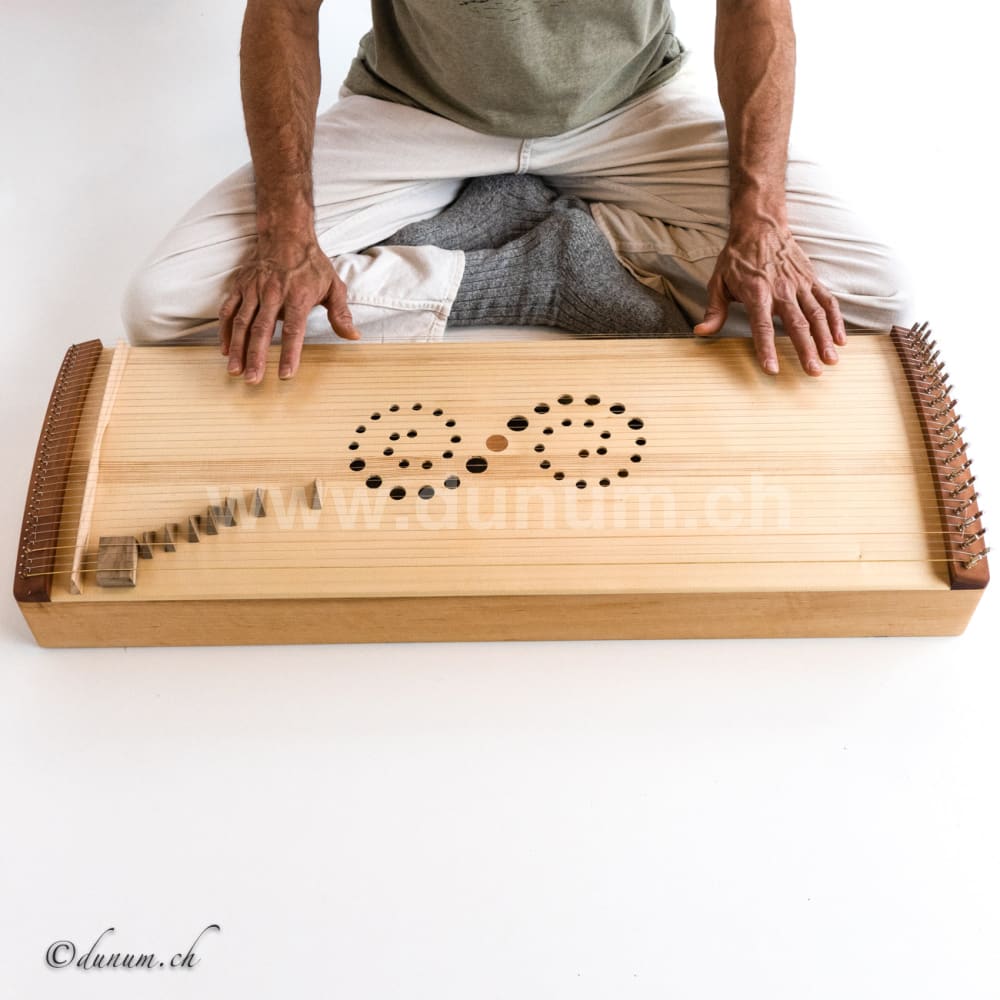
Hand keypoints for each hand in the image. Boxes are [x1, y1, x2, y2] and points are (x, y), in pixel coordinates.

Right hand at [219, 237, 359, 383]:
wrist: (286, 233)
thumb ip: (341, 313)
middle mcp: (273, 293)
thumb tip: (353, 335)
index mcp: (297, 296)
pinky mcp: (240, 286)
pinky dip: (225, 330)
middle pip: (261, 330)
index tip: (285, 374)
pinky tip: (224, 349)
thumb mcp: (334, 285)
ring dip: (237, 348)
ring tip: (235, 370)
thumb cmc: (311, 263)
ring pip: (242, 323)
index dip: (289, 353)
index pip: (293, 330)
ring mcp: (253, 289)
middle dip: (256, 357)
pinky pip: (229, 310)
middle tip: (253, 380)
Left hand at [693, 220, 845, 376]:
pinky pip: (827, 301)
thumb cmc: (737, 257)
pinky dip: (836, 320)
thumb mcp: (718, 282)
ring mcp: (799, 285)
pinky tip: (840, 339)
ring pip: (816, 315)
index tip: (772, 369)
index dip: (767, 349)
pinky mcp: (811, 280)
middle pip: (796, 324)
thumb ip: (714, 310)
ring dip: (825, 339)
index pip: (762, 326)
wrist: (761, 226)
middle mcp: (781, 290)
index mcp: (756, 293)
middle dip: (806, 349)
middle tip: (813, 372)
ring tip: (831, 361)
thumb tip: (701, 331)